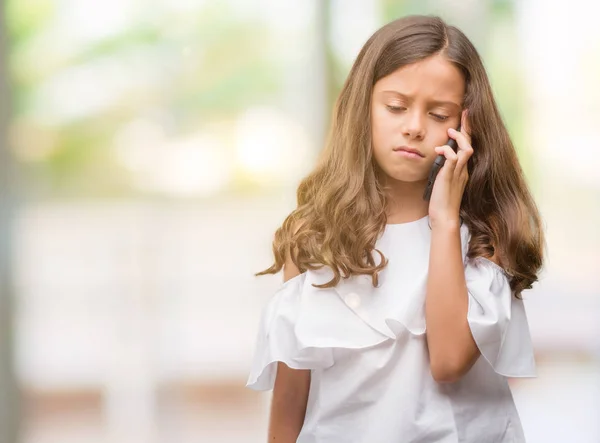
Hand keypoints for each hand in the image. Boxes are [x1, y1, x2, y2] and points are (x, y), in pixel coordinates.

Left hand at [428, 110, 472, 228]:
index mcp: (462, 170)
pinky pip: (453, 159)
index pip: (467, 147)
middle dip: (468, 127)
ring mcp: (458, 173)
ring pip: (466, 149)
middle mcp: (463, 169)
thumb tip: (437, 157)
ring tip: (449, 131)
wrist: (444, 216)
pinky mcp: (450, 177)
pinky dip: (447, 151)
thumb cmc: (441, 201)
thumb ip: (443, 169)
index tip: (466, 118)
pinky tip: (438, 150)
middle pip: (470, 144)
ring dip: (458, 138)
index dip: (468, 132)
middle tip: (465, 114)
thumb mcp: (442, 181)